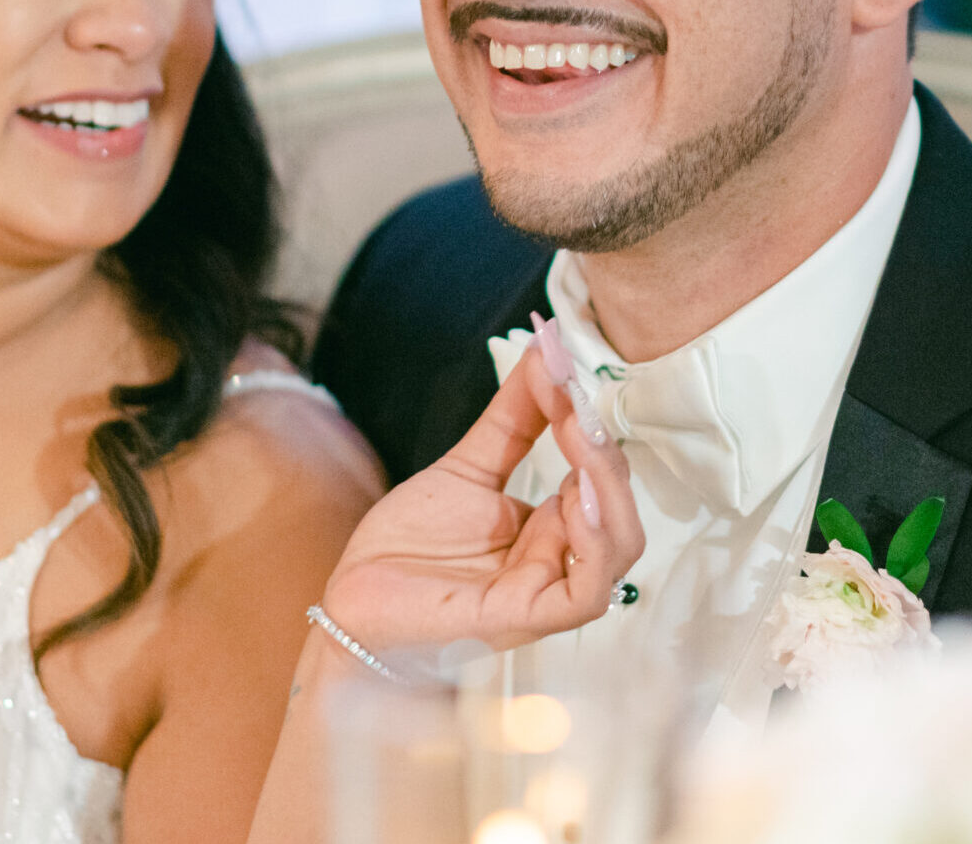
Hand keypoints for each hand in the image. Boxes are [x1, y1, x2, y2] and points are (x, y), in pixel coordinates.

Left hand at [316, 328, 643, 665]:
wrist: (350, 603)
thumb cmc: (406, 548)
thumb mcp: (467, 468)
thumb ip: (514, 417)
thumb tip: (550, 352)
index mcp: (551, 533)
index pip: (602, 482)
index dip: (594, 431)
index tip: (566, 375)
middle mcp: (557, 563)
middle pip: (621, 514)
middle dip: (606, 455)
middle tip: (576, 407)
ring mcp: (544, 594)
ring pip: (617, 550)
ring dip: (607, 489)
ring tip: (579, 440)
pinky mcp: (523, 618)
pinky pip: (586, 594)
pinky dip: (593, 546)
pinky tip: (574, 501)